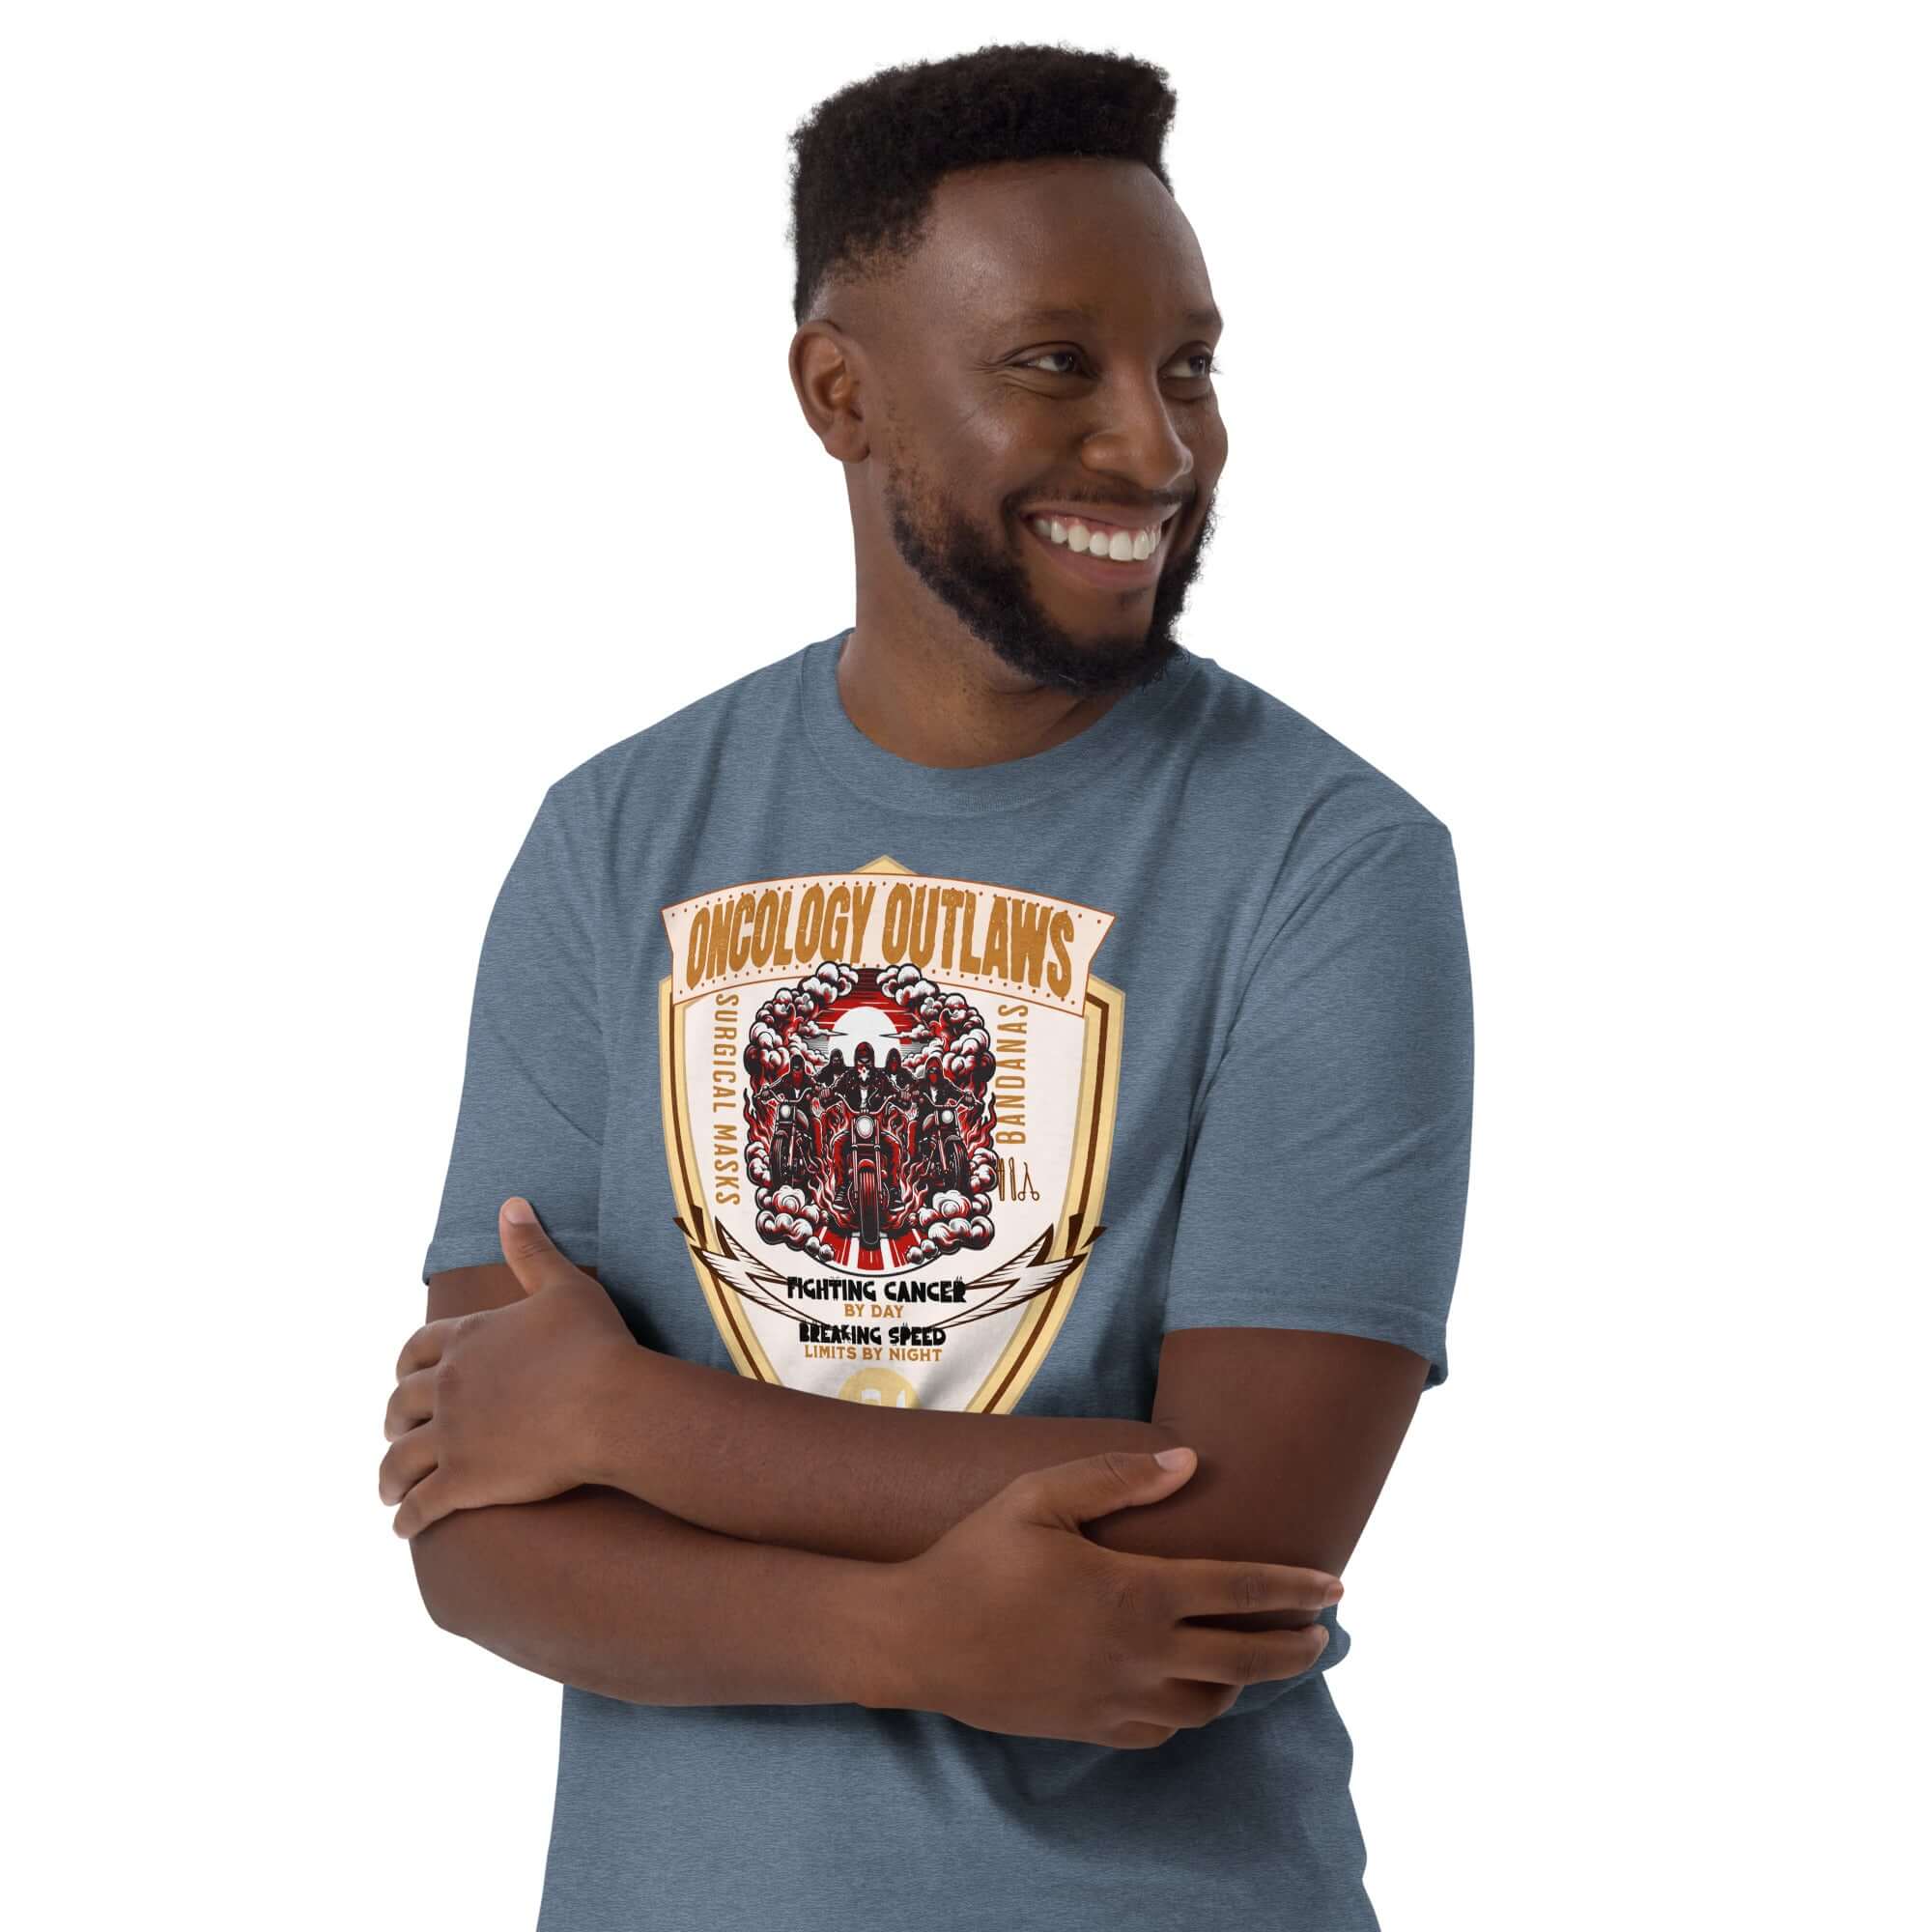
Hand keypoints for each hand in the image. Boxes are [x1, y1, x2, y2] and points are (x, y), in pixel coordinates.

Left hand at [379, 1197, 638, 1537]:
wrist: (611, 1404)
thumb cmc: (595, 1343)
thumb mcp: (563, 1285)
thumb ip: (531, 1248)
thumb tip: (510, 1203)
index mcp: (467, 1338)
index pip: (416, 1350)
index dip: (407, 1366)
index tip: (404, 1377)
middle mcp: (448, 1386)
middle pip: (402, 1403)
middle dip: (396, 1418)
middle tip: (396, 1430)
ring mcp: (452, 1436)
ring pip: (401, 1458)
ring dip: (391, 1474)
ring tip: (390, 1489)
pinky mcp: (463, 1481)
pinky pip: (421, 1505)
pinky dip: (408, 1517)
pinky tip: (405, 1527)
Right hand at [876, 1447, 1340, 1747]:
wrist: (917, 1641)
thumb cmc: (975, 1558)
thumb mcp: (1038, 1495)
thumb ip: (1115, 1475)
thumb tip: (1187, 1460)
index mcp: (1136, 1592)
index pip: (1241, 1590)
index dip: (1295, 1588)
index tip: (1335, 1587)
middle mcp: (1140, 1654)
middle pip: (1246, 1660)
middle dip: (1294, 1646)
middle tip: (1321, 1633)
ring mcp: (1117, 1699)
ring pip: (1210, 1704)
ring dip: (1243, 1681)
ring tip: (1255, 1657)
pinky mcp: (1091, 1727)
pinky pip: (1163, 1731)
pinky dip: (1190, 1712)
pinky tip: (1188, 1692)